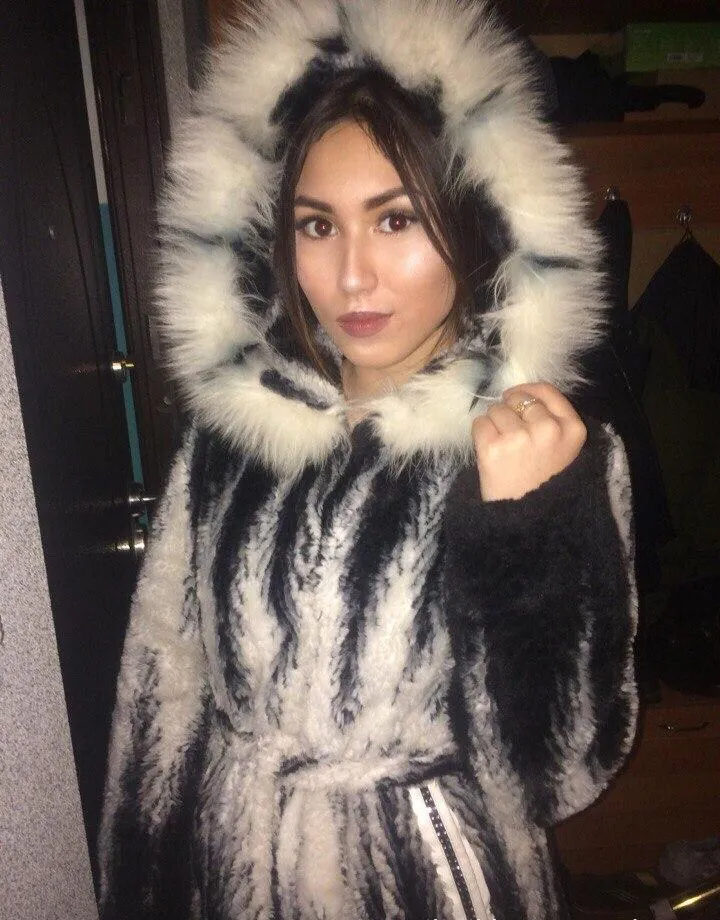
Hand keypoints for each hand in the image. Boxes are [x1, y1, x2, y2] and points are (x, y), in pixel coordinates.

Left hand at [472, 382, 586, 501]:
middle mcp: (548, 429)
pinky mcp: (493, 447)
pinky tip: (490, 451)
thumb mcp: (564, 450)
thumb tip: (520, 394)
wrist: (526, 519)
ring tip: (502, 448)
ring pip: (496, 409)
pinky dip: (480, 434)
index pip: (547, 392)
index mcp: (571, 429)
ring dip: (494, 424)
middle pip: (518, 399)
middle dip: (510, 410)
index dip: (527, 390)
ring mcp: (520, 437)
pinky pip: (479, 423)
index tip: (516, 397)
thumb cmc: (543, 484)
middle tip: (509, 434)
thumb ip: (552, 421)